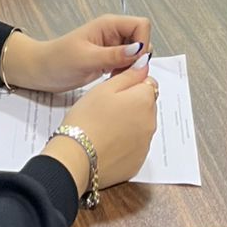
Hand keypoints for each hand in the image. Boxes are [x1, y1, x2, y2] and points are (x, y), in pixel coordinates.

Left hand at [3, 14, 152, 93]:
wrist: (42, 72)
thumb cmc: (57, 60)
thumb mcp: (86, 58)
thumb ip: (114, 55)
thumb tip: (139, 51)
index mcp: (108, 24)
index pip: (141, 25)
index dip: (142, 42)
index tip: (135, 60)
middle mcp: (113, 33)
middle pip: (142, 39)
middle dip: (139, 57)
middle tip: (124, 71)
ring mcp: (112, 47)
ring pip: (136, 54)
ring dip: (132, 67)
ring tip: (117, 76)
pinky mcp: (109, 60)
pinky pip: (127, 64)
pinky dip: (126, 73)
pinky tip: (113, 80)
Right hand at [43, 62, 158, 194]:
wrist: (76, 159)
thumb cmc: (86, 120)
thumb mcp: (105, 88)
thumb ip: (129, 75)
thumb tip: (144, 64)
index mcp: (144, 100)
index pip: (148, 82)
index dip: (131, 83)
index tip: (116, 88)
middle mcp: (150, 123)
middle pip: (146, 105)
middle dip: (132, 103)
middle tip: (107, 107)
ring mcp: (145, 145)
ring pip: (140, 125)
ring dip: (129, 122)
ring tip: (104, 126)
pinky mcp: (137, 162)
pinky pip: (135, 146)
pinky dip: (125, 142)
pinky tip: (107, 142)